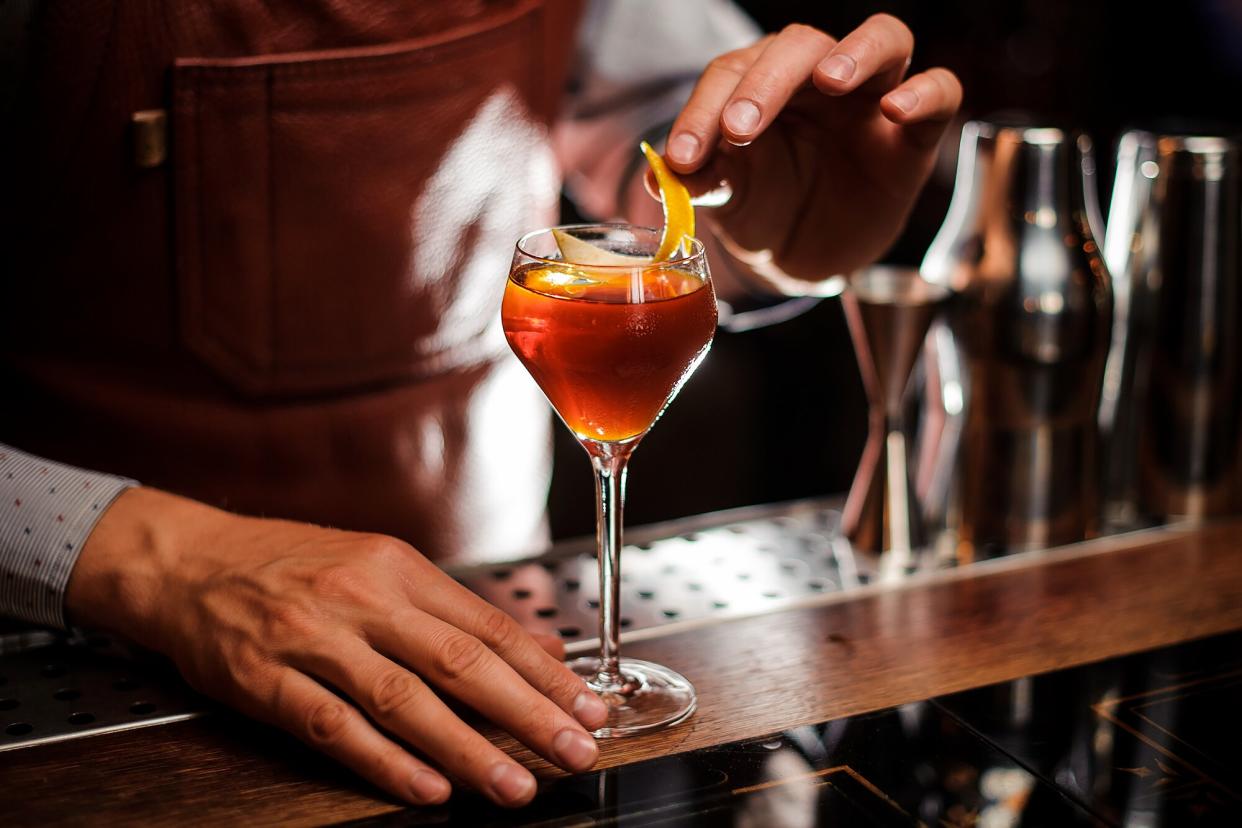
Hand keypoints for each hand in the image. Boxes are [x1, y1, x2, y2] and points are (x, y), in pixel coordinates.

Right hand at [66, 488, 607, 807]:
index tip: (587, 705)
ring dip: (466, 748)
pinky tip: (427, 788)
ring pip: (403, 699)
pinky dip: (385, 761)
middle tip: (573, 749)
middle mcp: (362, 598)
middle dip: (525, 712)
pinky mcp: (266, 680)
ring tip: (513, 783)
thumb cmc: (290, 564)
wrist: (187, 560)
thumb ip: (448, 611)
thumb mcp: (376, 565)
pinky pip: (333, 727)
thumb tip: (531, 650)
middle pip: (458, 662)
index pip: (486, 625)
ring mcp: (313, 638)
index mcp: (396, 567)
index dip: (543, 671)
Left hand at [666, 16, 961, 286]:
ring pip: (882, 38)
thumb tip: (660, 176)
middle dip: (766, 82)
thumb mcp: (727, 199)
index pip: (733, 72)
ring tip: (830, 80)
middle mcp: (818, 78)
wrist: (802, 256)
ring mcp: (872, 98)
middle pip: (800, 46)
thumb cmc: (763, 209)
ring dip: (855, 52)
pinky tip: (897, 109)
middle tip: (739, 130)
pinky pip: (940, 90)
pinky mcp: (914, 135)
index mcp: (762, 83)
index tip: (683, 156)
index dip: (704, 109)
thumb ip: (699, 180)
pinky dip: (924, 91)